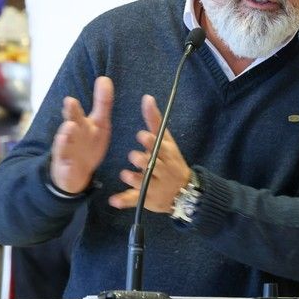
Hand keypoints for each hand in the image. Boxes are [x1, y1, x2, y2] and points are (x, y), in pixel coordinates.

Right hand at [50, 76, 113, 192]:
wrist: (75, 171)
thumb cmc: (88, 142)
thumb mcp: (99, 123)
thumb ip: (102, 102)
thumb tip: (105, 78)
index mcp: (81, 124)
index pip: (78, 113)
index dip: (74, 107)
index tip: (70, 99)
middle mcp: (72, 135)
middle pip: (70, 123)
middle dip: (70, 114)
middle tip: (69, 103)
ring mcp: (67, 150)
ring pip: (64, 143)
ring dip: (66, 136)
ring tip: (68, 127)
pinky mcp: (65, 167)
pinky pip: (64, 165)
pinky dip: (65, 162)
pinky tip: (66, 160)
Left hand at [110, 93, 190, 211]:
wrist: (184, 191)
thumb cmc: (172, 161)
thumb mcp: (167, 141)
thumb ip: (155, 120)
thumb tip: (147, 97)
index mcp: (166, 154)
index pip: (158, 146)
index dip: (150, 142)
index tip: (141, 136)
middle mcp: (162, 170)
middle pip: (151, 164)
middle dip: (142, 160)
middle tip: (135, 156)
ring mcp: (154, 186)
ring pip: (142, 182)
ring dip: (133, 178)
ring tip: (126, 174)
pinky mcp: (146, 199)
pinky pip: (134, 200)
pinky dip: (124, 201)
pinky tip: (113, 200)